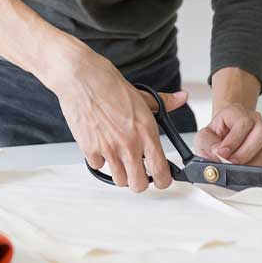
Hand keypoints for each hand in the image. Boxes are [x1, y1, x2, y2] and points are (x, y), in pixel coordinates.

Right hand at [52, 49, 188, 192]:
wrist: (80, 77)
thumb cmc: (107, 83)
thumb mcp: (141, 94)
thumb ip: (163, 102)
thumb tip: (181, 98)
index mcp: (146, 130)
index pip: (161, 170)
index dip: (164, 179)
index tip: (162, 177)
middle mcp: (129, 143)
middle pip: (139, 185)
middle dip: (140, 181)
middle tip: (138, 171)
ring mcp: (109, 148)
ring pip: (119, 180)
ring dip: (120, 172)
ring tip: (120, 158)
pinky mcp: (89, 149)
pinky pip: (98, 166)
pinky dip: (100, 160)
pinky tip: (101, 145)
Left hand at [193, 104, 261, 167]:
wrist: (224, 136)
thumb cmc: (216, 136)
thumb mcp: (203, 137)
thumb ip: (207, 144)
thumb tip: (217, 153)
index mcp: (237, 112)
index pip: (243, 123)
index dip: (233, 140)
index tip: (223, 153)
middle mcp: (256, 120)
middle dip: (246, 153)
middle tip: (233, 164)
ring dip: (254, 164)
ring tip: (240, 171)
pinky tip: (251, 174)